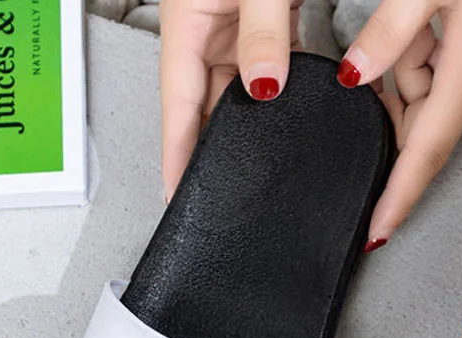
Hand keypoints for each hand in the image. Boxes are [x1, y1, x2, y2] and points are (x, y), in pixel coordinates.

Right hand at [159, 0, 301, 200]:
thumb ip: (262, 33)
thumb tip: (265, 84)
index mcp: (187, 21)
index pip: (178, 105)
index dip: (178, 154)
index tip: (179, 191)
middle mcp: (208, 30)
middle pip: (206, 107)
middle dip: (214, 148)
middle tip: (223, 191)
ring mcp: (236, 31)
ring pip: (236, 94)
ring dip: (248, 126)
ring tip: (254, 166)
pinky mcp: (266, 25)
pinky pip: (267, 73)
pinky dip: (274, 101)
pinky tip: (283, 119)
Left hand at [338, 0, 461, 249]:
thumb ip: (389, 31)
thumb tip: (353, 78)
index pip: (424, 154)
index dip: (399, 196)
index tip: (379, 231)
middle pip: (424, 118)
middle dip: (403, 84)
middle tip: (413, 31)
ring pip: (439, 96)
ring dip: (423, 63)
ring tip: (437, 15)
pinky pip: (459, 81)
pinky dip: (443, 59)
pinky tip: (454, 21)